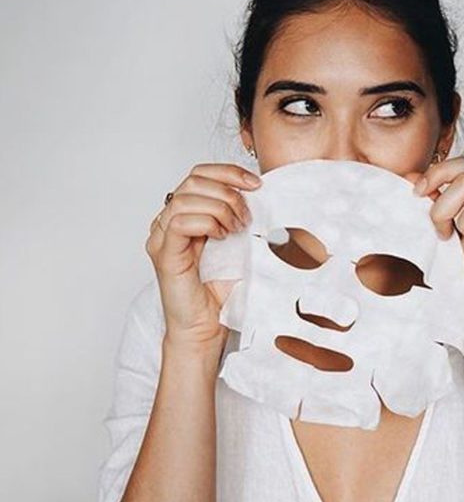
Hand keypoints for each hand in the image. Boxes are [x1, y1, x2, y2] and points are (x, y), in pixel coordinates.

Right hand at [145, 163, 261, 350]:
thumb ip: (241, 218)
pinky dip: (207, 222)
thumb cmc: (220, 292)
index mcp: (186, 215)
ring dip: (220, 207)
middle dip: (227, 189)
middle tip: (247, 214)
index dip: (229, 172)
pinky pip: (179, 221)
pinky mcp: (163, 253)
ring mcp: (162, 236)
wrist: (206, 329)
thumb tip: (263, 194)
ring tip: (236, 228)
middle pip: (192, 180)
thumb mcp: (239, 245)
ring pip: (185, 197)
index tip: (256, 184)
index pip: (200, 174)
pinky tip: (222, 236)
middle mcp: (168, 221)